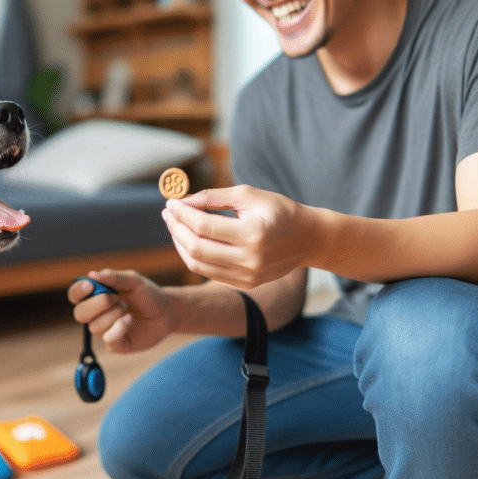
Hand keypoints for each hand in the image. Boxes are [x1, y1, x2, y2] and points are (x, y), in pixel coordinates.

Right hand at [67, 270, 172, 353]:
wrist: (167, 312)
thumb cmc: (148, 294)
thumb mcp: (133, 281)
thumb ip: (113, 277)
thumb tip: (92, 275)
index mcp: (96, 295)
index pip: (75, 295)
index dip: (78, 291)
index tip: (90, 286)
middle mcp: (97, 314)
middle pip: (79, 314)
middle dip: (97, 305)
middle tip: (117, 298)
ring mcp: (105, 330)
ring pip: (94, 327)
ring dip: (113, 315)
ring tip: (127, 310)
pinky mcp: (116, 344)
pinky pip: (108, 339)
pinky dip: (119, 328)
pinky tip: (129, 320)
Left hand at [162, 185, 317, 289]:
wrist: (309, 239)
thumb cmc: (278, 211)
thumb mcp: (249, 195)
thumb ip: (213, 197)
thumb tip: (182, 201)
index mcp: (252, 234)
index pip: (203, 226)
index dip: (182, 213)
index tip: (171, 202)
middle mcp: (249, 259)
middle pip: (196, 248)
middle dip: (176, 228)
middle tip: (168, 213)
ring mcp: (247, 276)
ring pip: (198, 264)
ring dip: (180, 244)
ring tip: (175, 225)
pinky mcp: (246, 284)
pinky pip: (209, 272)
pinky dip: (193, 256)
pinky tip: (188, 240)